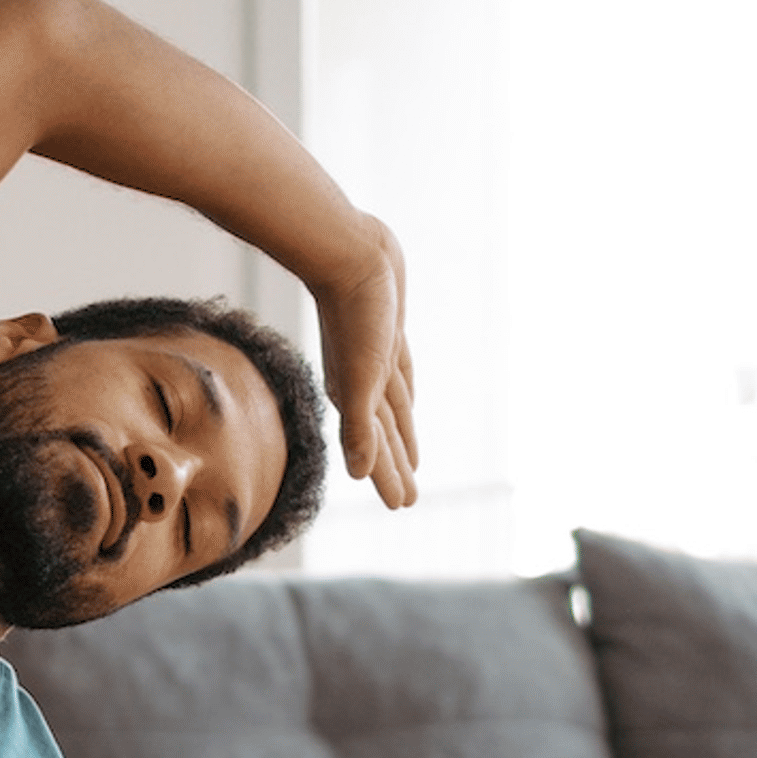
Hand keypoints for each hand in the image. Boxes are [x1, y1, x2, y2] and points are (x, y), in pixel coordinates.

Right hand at [312, 217, 418, 510]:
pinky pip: (397, 376)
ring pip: (392, 409)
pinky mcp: (385, 332)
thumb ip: (359, 427)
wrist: (345, 251)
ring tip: (411, 462)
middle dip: (394, 466)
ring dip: (399, 436)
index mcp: (355, 396)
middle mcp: (361, 382)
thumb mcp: (361, 376)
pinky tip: (407, 404)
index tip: (401, 505)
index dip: (388, 478)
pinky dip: (401, 397)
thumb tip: (358, 475)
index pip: (375, 449)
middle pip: (383, 436)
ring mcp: (372, 358)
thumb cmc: (353, 313)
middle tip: (408, 499)